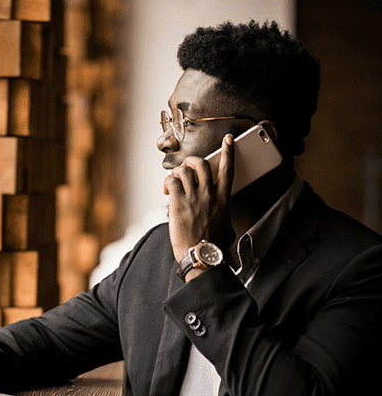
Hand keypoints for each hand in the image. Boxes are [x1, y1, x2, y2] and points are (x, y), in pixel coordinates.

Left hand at [163, 134, 235, 266]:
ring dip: (177, 171)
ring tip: (173, 181)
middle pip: (202, 164)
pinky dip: (167, 182)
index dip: (229, 152)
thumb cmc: (214, 246)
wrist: (202, 255)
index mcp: (223, 199)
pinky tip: (166, 190)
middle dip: (192, 160)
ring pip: (184, 170)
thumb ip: (224, 217)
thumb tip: (223, 219)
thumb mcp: (228, 228)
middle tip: (187, 166)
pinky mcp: (178, 203)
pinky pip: (172, 181)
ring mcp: (193, 197)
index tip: (228, 140)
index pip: (228, 170)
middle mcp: (209, 194)